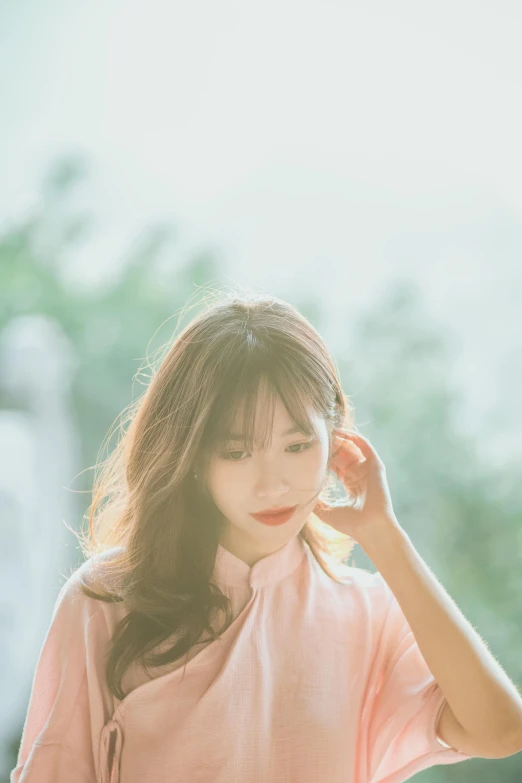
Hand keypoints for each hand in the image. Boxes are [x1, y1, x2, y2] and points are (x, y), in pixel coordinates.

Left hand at [313, 428, 400, 543]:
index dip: (325, 457)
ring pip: (352, 448)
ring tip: (325, 431)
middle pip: (343, 454)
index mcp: (352, 485)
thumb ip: (315, 502)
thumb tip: (298, 497)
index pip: (337, 465)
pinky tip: (340, 432)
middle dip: (331, 445)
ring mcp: (369, 470)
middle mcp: (360, 475)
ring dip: (340, 439)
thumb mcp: (327, 511)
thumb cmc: (351, 524)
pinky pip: (365, 446)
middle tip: (316, 436)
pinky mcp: (376, 466)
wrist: (370, 528)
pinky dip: (353, 437)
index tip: (311, 450)